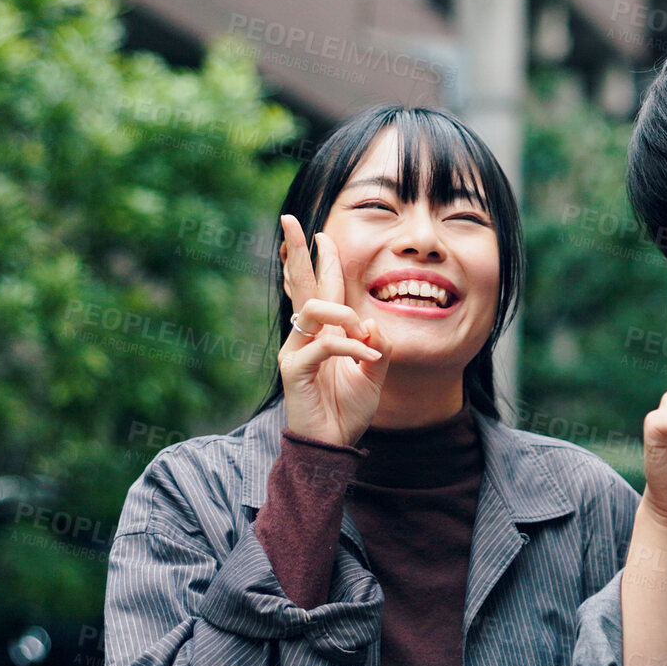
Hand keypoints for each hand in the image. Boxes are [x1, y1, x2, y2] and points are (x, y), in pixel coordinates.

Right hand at [278, 214, 391, 445]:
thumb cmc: (348, 410)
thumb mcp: (374, 375)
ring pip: (313, 309)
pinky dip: (349, 348)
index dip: (323, 261)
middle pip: (299, 284)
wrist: (332, 446)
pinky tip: (366, 361)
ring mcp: (296, 350)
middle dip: (296, 251)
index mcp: (326, 332)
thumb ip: (378, 347)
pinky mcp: (293, 370)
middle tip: (288, 219)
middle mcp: (307, 335)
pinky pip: (321, 345)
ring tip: (363, 337)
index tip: (322, 233)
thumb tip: (371, 322)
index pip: (323, 288)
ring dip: (344, 315)